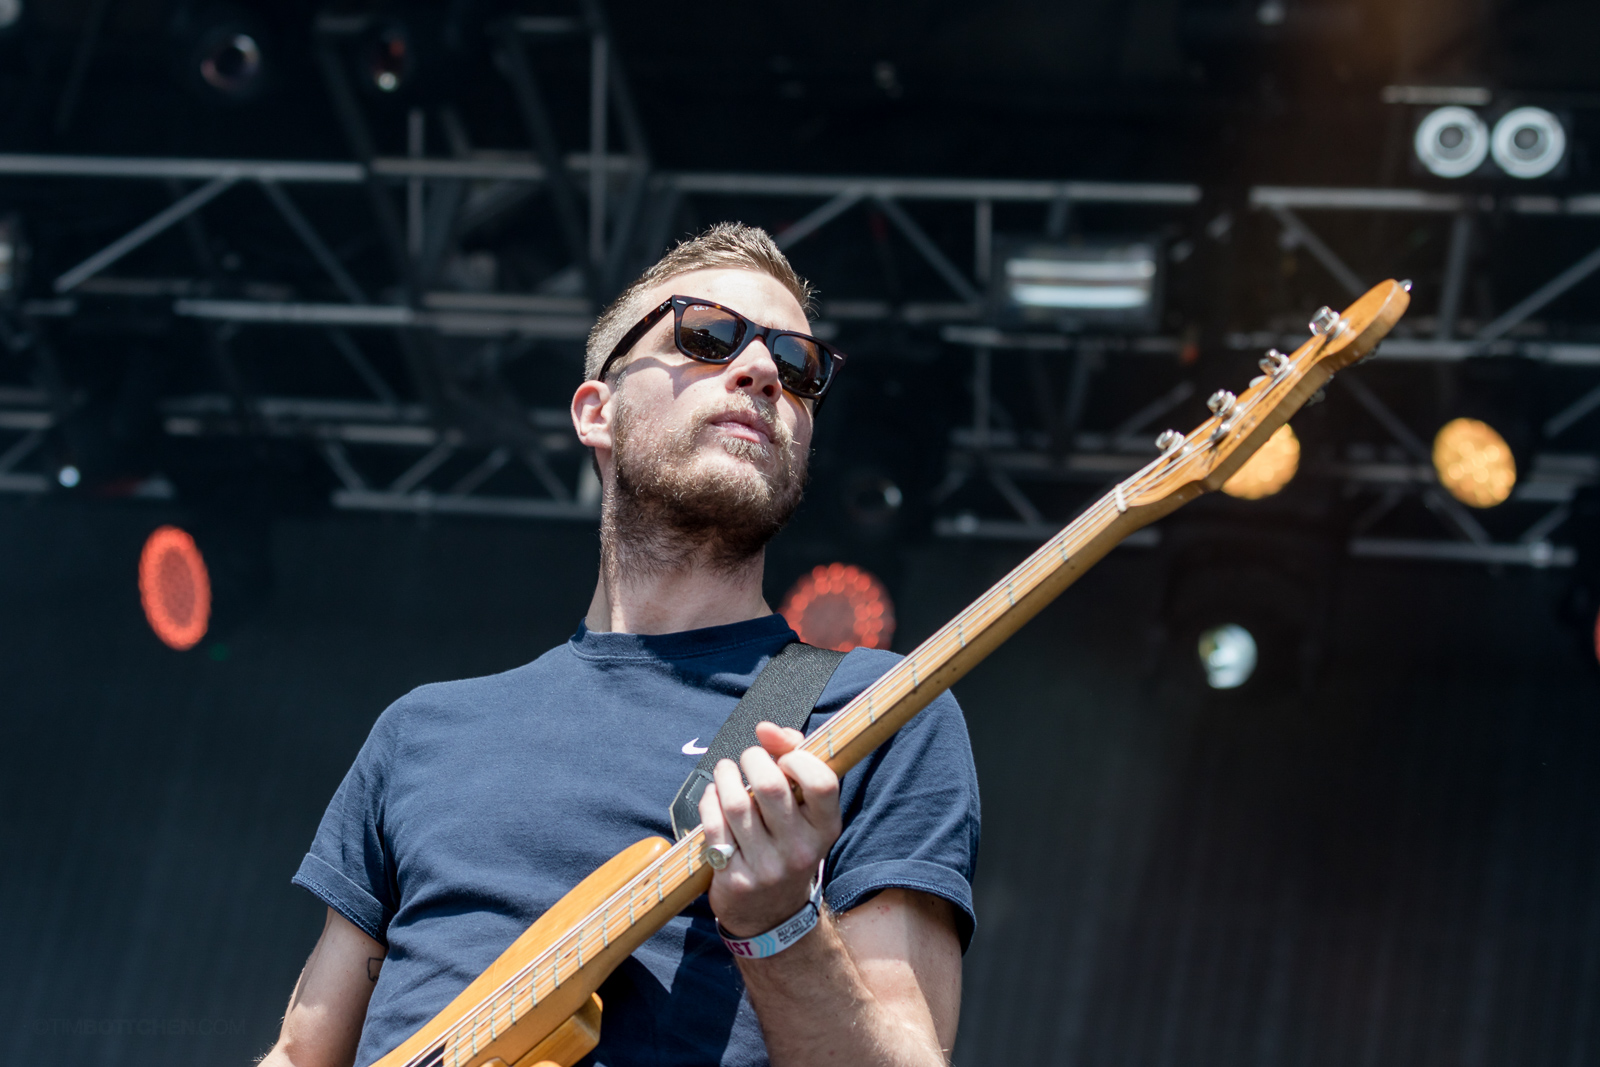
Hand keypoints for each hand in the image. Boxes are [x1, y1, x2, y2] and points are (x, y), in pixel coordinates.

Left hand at [698, 721, 842, 939]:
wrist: (771, 913)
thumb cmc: (787, 842)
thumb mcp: (805, 811)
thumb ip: (794, 759)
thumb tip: (767, 729)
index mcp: (826, 828)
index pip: (821, 782)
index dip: (798, 758)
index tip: (783, 757)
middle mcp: (800, 850)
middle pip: (771, 786)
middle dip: (752, 759)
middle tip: (747, 759)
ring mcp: (767, 867)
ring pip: (737, 804)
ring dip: (725, 776)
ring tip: (726, 771)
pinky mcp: (735, 878)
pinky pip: (713, 826)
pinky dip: (709, 801)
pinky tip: (714, 796)